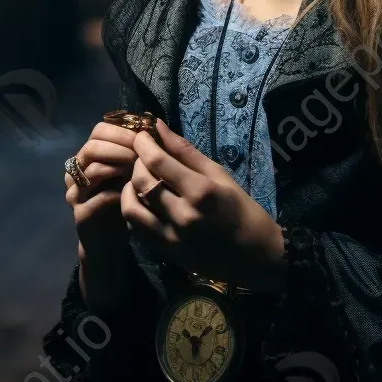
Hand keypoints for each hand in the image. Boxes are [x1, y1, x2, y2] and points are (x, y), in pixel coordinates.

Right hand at [64, 120, 138, 253]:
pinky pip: (99, 197)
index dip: (123, 131)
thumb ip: (136, 153)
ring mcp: (75, 192)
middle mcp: (76, 172)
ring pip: (93, 169)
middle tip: (143, 154)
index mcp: (87, 157)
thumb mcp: (130, 174)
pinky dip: (120, 191)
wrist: (107, 243)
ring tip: (141, 171)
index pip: (99, 131)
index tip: (145, 138)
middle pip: (92, 147)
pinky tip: (136, 192)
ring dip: (121, 167)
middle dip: (121, 147)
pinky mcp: (81, 213)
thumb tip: (156, 128)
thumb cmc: (122, 203)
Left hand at [121, 118, 286, 292]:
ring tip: (140, 180)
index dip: (143, 144)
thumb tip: (158, 126)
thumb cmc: (240, 208)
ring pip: (131, 208)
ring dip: (129, 188)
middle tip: (143, 157)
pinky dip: (134, 209)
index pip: (158, 162)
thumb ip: (186, 151)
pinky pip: (136, 228)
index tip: (142, 136)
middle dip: (136, 163)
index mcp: (201, 191)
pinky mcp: (165, 252)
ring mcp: (171, 237)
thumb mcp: (218, 174)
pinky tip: (144, 200)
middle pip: (141, 182)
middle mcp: (183, 215)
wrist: (252, 255)